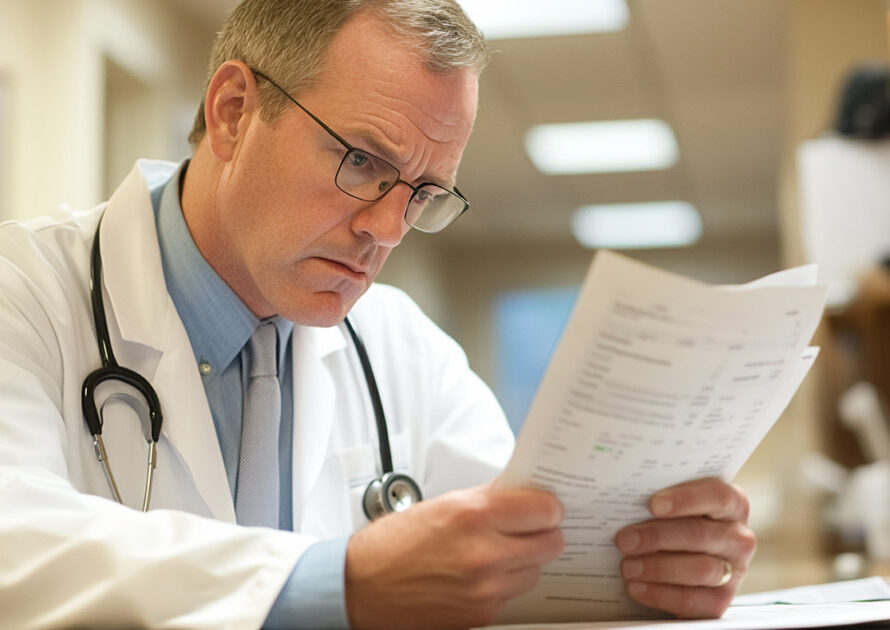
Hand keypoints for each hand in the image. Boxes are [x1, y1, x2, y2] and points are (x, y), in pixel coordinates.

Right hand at [344, 484, 563, 629]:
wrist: (361, 586)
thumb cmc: (393, 543)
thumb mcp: (443, 503)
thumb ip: (488, 498)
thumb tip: (523, 495)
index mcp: (475, 515)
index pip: (546, 510)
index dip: (547, 506)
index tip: (543, 506)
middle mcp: (485, 553)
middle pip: (552, 542)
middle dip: (542, 532)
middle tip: (527, 527)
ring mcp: (485, 589)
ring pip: (536, 570)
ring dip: (525, 560)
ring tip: (498, 550)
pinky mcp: (482, 615)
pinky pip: (514, 594)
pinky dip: (505, 582)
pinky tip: (482, 572)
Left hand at [614, 478, 755, 618]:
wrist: (679, 558)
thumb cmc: (672, 522)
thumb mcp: (672, 504)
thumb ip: (660, 498)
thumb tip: (624, 498)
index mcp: (732, 504)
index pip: (718, 496)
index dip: (686, 499)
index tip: (653, 504)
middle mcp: (738, 537)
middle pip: (701, 535)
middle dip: (658, 537)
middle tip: (625, 540)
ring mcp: (732, 571)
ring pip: (700, 569)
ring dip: (658, 568)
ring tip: (628, 566)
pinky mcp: (719, 601)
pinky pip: (692, 601)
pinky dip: (660, 594)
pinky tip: (637, 586)